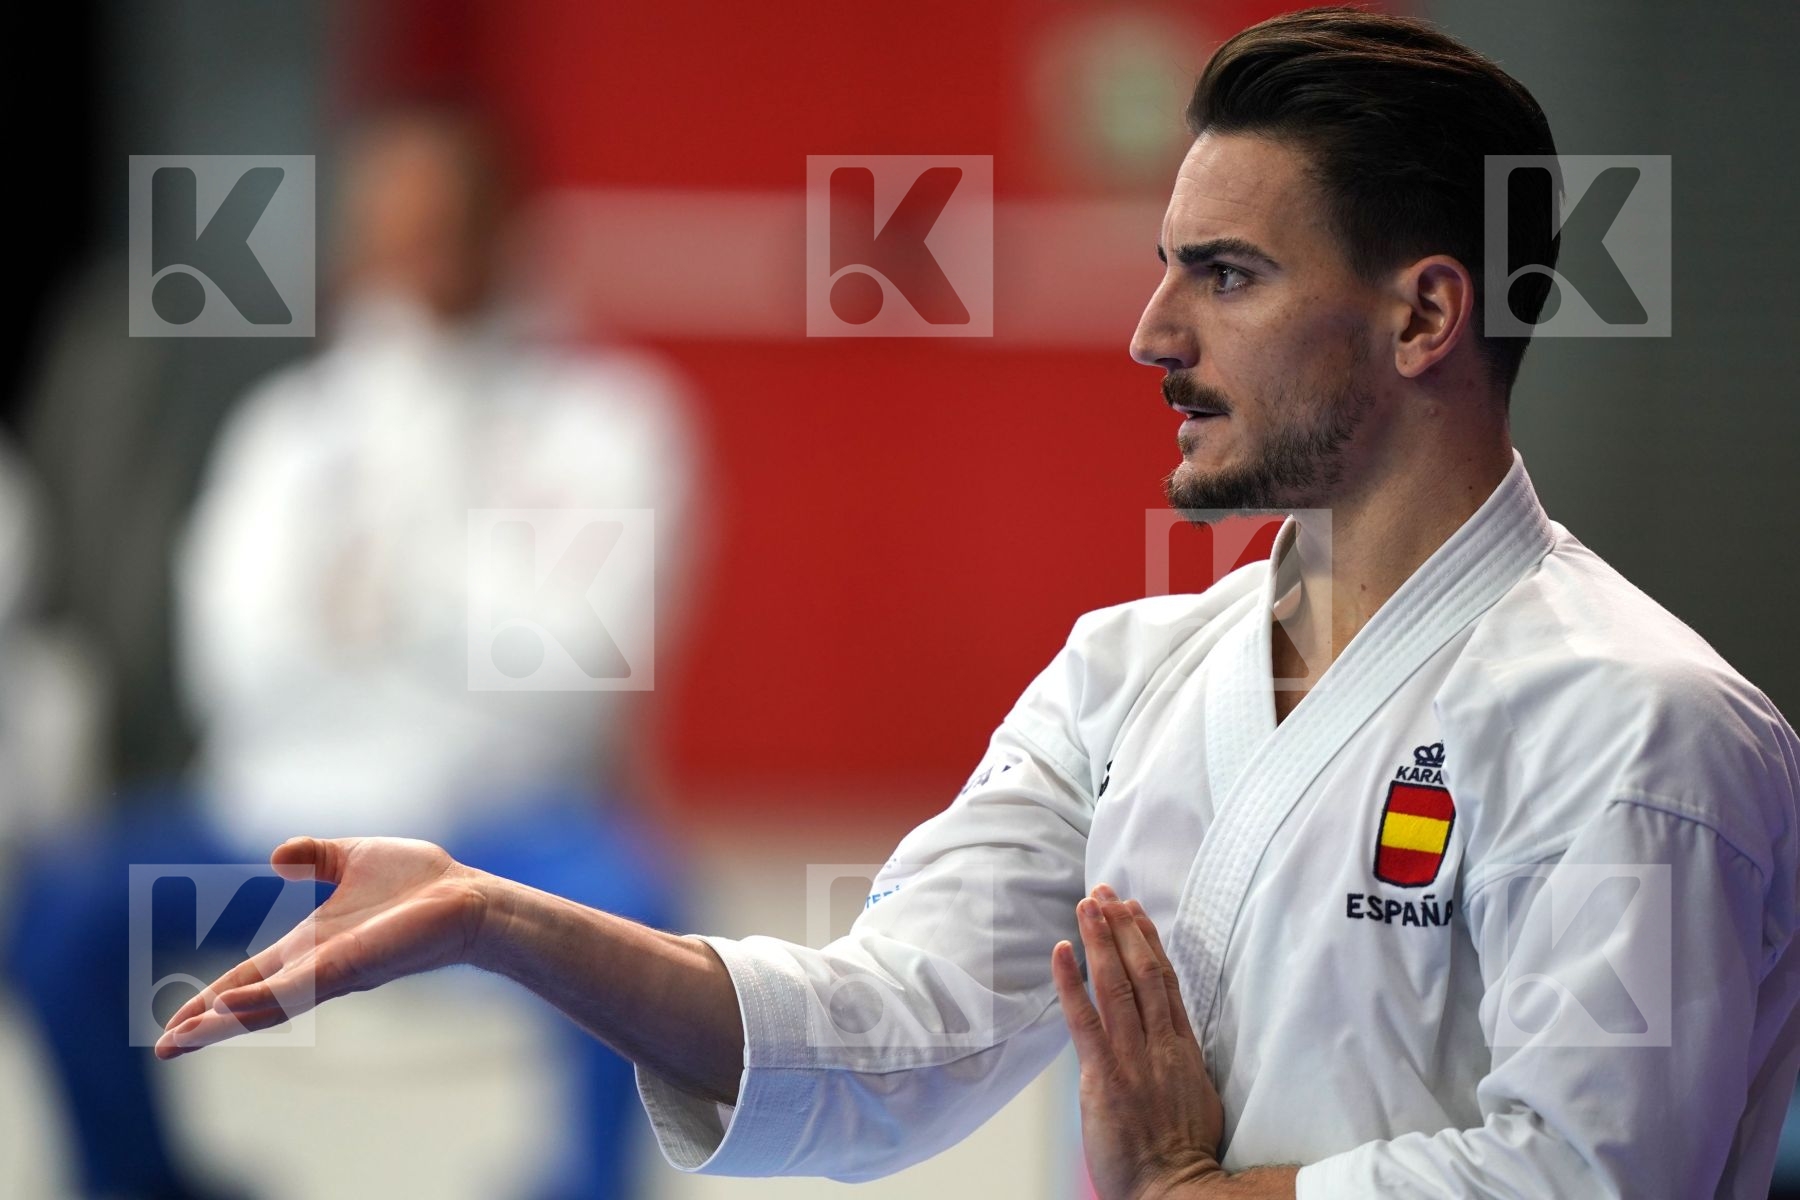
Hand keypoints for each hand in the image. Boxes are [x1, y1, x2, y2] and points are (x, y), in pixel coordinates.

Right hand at [154, 836, 490, 1058]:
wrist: (467, 895)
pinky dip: (263, 998)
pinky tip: (231, 1006)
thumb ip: (314, 855)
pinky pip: (300, 987)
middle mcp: (317, 968)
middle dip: (209, 1026)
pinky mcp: (353, 969)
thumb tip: (276, 856)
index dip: (213, 999)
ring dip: (224, 1021)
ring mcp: (333, 973)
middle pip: (251, 1004)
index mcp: (310, 946)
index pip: (250, 978)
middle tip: (165, 1048)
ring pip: (268, 1005)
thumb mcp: (352, 857)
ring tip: (182, 1038)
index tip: (175, 1024)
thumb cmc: (419, 882)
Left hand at [1053, 885, 1226, 1199]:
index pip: (1165, 981)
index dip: (1149, 942)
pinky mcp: (1104, 1076)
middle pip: (1142, 972)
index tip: (1136, 912)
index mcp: (1183, 1048)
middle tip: (1106, 892)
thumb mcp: (1196, 1098)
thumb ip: (1177, 1063)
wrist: (1175, 1189)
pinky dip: (1071, 982)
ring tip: (1088, 903)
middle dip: (1123, 928)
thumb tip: (1168, 1042)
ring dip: (1101, 940)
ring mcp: (1132, 1057)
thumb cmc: (1184, 1154)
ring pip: (1117, 985)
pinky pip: (1085, 1020)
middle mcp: (1160, 1044)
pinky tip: (1061, 951)